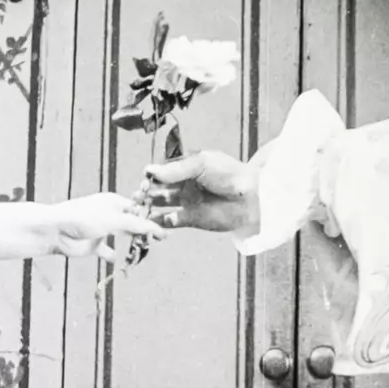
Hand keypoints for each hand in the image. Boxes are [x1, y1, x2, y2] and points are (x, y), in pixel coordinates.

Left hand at [46, 192, 165, 259]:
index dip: (149, 219)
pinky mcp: (93, 246)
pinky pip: (106, 251)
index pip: (137, 210)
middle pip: (131, 223)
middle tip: (158, 241)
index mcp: (114, 202)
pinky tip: (121, 260)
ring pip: (122, 237)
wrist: (55, 231)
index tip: (163, 231)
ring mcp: (101, 230)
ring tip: (145, 249)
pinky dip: (113, 256)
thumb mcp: (113, 220)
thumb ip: (135, 225)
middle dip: (143, 231)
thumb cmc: (83, 218)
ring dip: (132, 243)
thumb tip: (157, 229)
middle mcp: (109, 215)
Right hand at [138, 144, 267, 235]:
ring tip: (140, 208)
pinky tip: (153, 222)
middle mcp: (183, 185)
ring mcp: (185, 202)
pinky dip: (159, 223)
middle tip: (139, 195)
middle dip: (146, 192)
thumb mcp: (201, 164)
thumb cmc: (229, 175)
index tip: (145, 179)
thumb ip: (176, 169)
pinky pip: (169, 222)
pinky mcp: (189, 219)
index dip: (151, 176)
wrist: (250, 197)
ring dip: (149, 207)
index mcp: (186, 168)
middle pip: (158, 189)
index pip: (162, 171)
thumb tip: (150, 171)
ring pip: (160, 205)